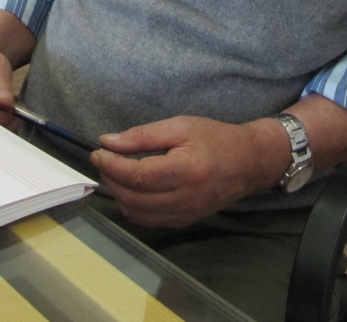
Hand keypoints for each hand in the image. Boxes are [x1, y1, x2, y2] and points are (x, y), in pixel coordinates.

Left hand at [90, 115, 289, 227]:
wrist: (248, 163)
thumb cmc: (215, 138)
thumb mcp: (180, 126)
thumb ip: (142, 136)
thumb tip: (108, 142)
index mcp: (186, 171)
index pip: (137, 176)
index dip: (111, 166)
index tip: (98, 152)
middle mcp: (185, 198)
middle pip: (132, 198)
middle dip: (110, 178)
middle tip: (104, 160)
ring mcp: (185, 214)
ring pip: (136, 213)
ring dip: (118, 194)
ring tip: (115, 172)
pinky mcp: (184, 221)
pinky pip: (148, 220)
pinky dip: (132, 205)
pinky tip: (130, 187)